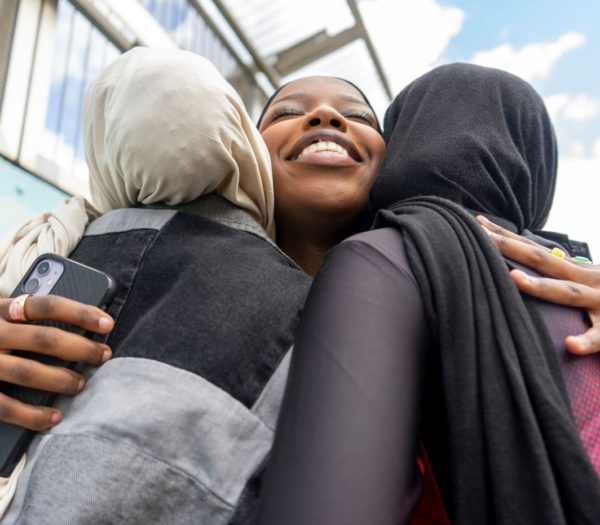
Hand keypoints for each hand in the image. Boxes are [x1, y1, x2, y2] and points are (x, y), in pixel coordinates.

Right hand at [0, 295, 113, 429]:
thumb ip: (26, 315)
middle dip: (81, 349)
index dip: (81, 313)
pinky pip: (5, 406)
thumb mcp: (0, 315)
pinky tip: (53, 417)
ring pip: (28, 372)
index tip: (108, 323)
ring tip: (80, 385)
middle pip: (44, 339)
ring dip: (61, 380)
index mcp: (0, 309)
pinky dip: (32, 415)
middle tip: (104, 355)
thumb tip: (81, 319)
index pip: (47, 305)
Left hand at [477, 216, 599, 354]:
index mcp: (581, 271)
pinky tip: (569, 345)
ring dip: (541, 287)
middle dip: (508, 248)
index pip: (536, 250)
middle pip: (543, 262)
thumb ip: (568, 273)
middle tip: (476, 233)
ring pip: (569, 294)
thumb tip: (542, 265)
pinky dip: (588, 341)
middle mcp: (589, 280)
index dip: (506, 237)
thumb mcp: (595, 280)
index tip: (474, 221)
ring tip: (513, 279)